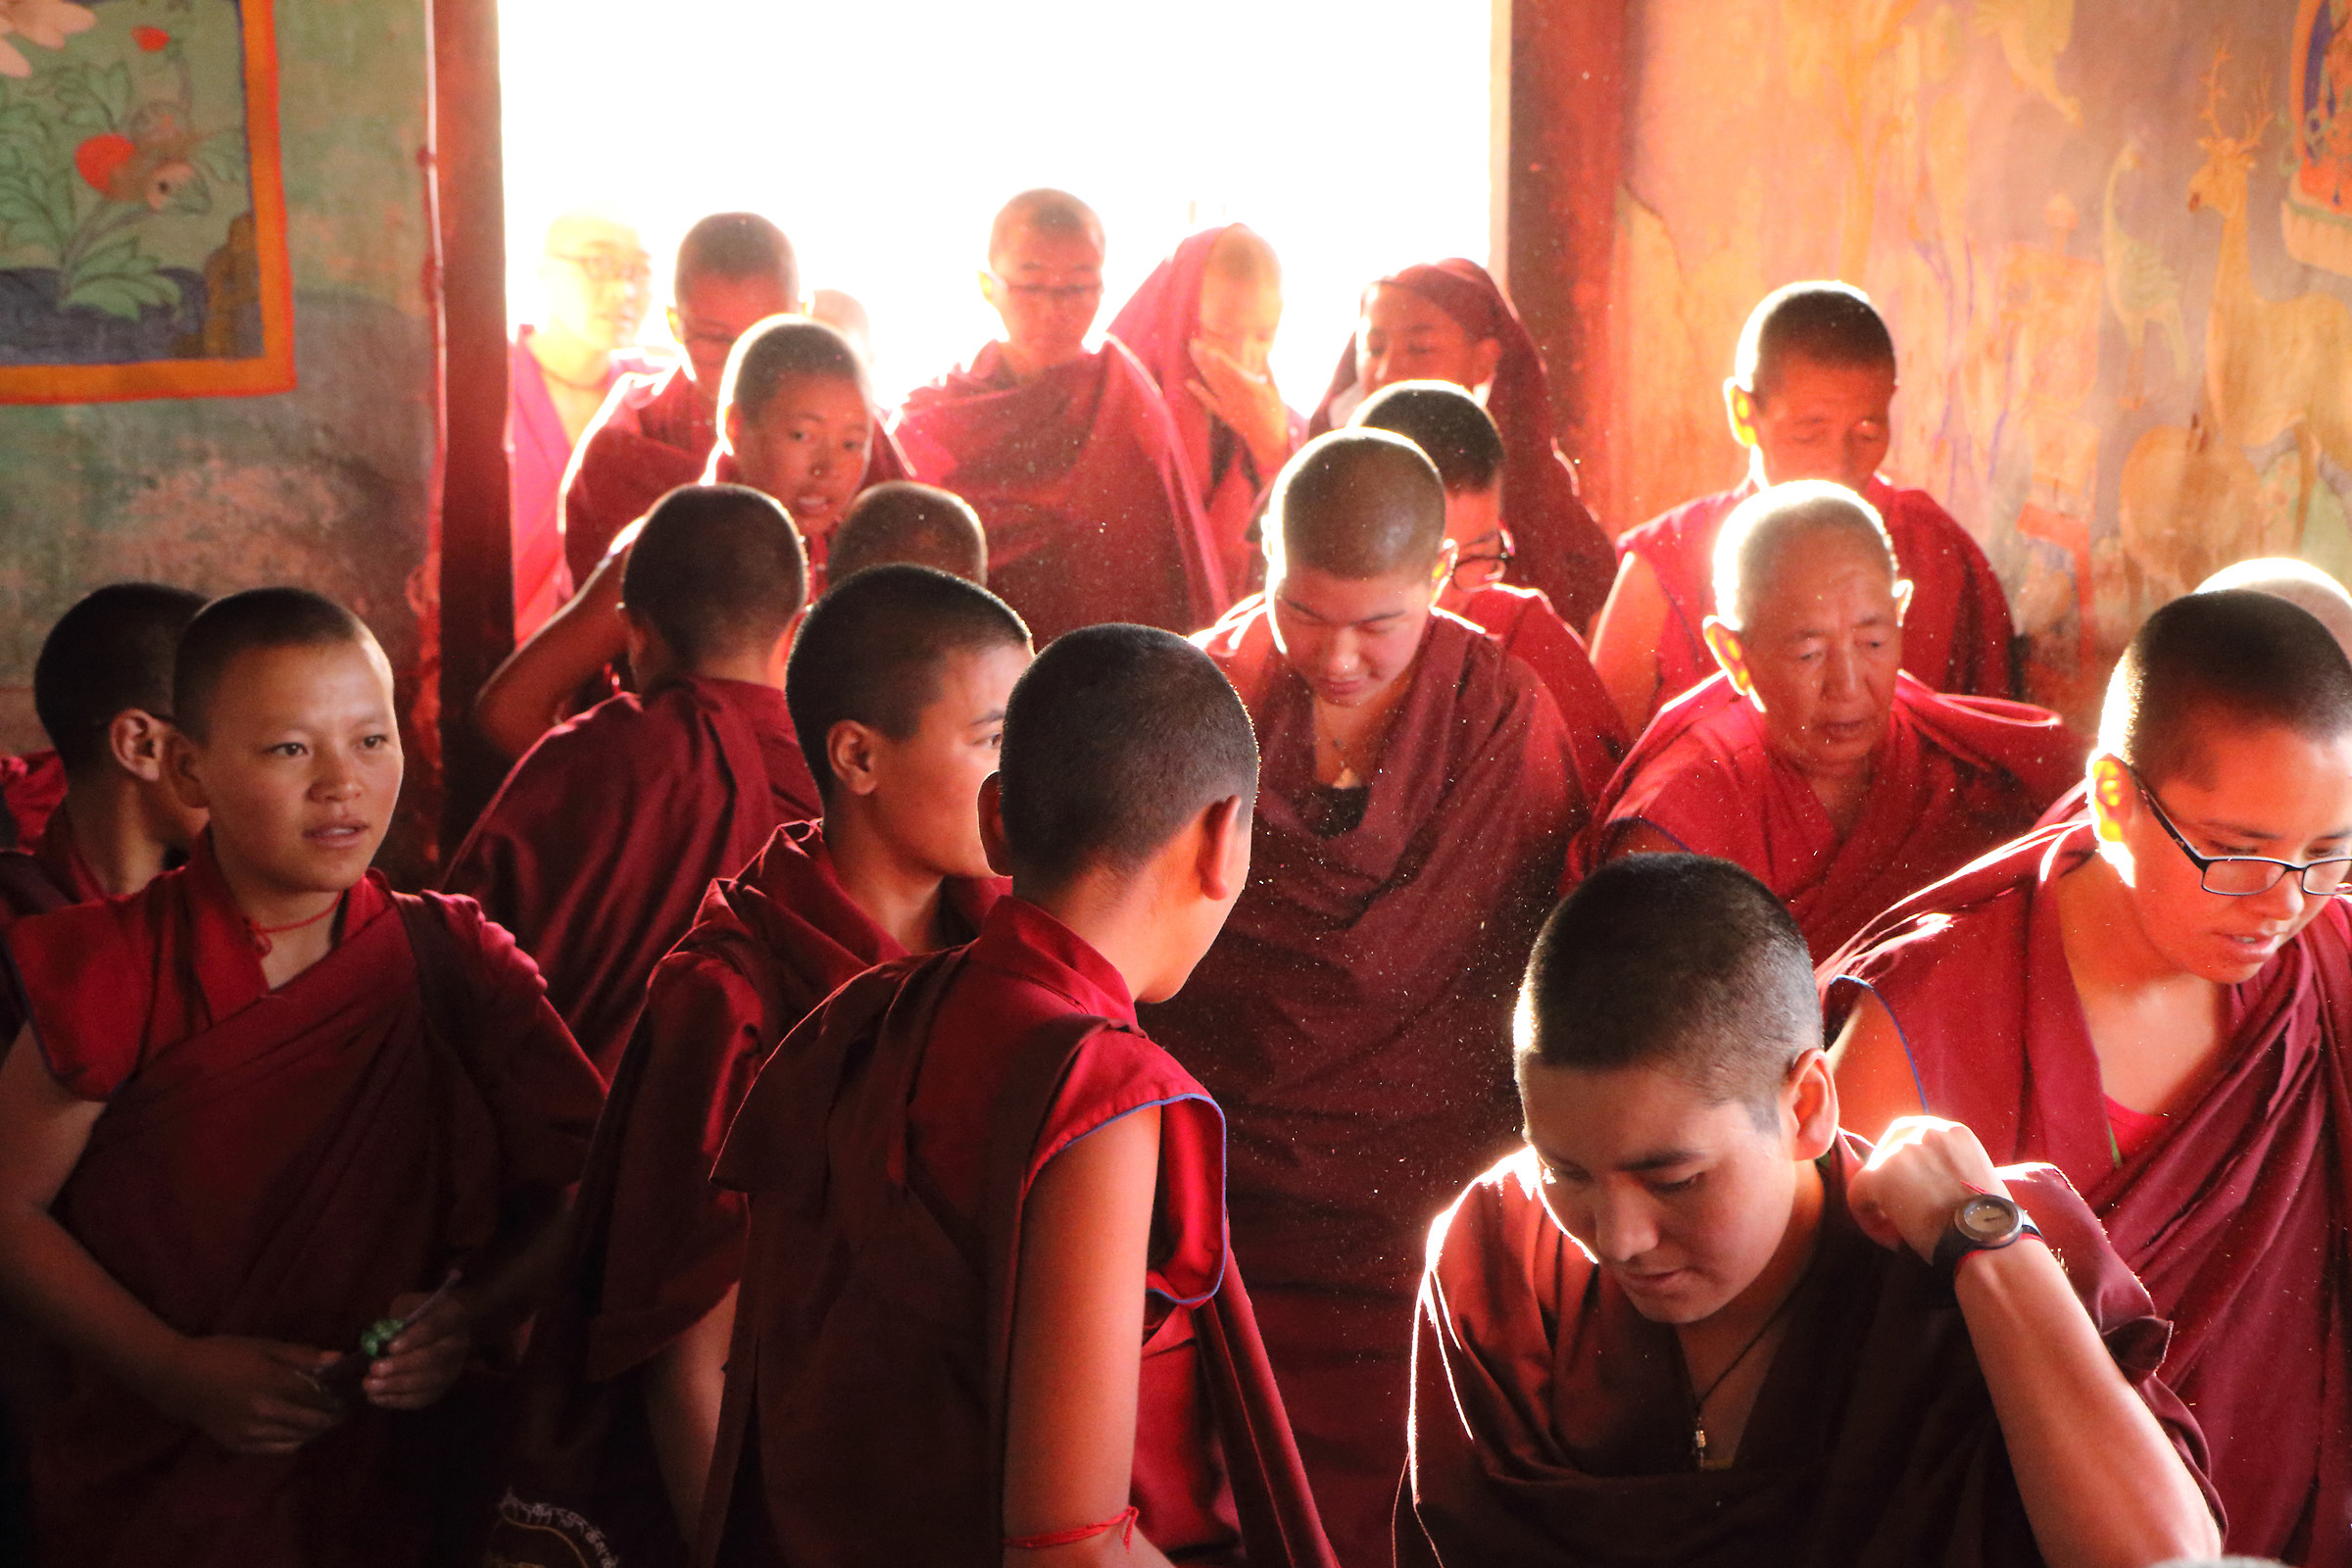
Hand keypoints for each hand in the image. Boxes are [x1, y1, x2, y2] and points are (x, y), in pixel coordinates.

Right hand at [151, 1335, 344, 1455]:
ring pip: (299, 1438)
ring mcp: (252, 1433)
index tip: (352, 1395)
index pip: (320, 1397)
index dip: (340, 1398)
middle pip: (313, 1421)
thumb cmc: (223, 1355)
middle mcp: (265, 1412)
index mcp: (273, 1383)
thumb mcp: (264, 1347)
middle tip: (344, 1409)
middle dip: (333, 1417)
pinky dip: (294, 1441)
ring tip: (324, 1419)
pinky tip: (299, 1430)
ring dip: (316, 1431)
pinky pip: (278, 1449)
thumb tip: (338, 1359)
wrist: (179, 1380)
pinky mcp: (240, 1446)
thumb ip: (301, 1356)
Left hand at [362, 1286, 472, 1410]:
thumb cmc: (418, 1313)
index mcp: (453, 1314)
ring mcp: (453, 1369)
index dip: (413, 1338)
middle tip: (374, 1369)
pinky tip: (376, 1397)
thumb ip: (396, 1318)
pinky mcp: (442, 1388)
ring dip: (396, 1386)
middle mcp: (458, 1343)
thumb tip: (379, 1339)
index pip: (435, 1326)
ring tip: (369, 1386)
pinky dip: (397, 1400)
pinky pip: (422, 1399)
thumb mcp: (408, 1304)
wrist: (439, 1330)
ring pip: (428, 1382)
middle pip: (433, 1358)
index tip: (389, 1347)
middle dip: (401, 1366)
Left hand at [1186, 339, 1291, 475]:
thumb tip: (1262, 352)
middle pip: (1218, 374)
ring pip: (1212, 383)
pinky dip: (1199, 393)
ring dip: (1201, 367)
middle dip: (1205, 357)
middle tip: (1194, 342)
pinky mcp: (1224, 413)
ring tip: (1193, 353)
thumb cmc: (1275, 414)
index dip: (1221, 361)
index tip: (1211, 349)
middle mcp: (1237, 396)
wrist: (1268, 439)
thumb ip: (1267, 371)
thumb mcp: (1274, 391)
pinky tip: (1189, 383)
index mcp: (1252, 389)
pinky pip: (1210, 402)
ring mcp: (1229, 405)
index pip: (1233, 372)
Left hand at [1846, 1116, 2007, 1263]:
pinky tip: (1891, 1239)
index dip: (1903, 1165)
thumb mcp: (1974, 1176)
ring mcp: (1901, 1150)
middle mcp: (1925, 1131)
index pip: (1910, 1136)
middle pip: (1887, 1150)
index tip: (1910, 1190)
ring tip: (1902, 1232)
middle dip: (1888, 1179)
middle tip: (1900, 1211)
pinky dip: (1869, 1220)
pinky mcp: (1881, 1175)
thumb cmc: (1988, 1222)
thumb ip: (1945, 1166)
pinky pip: (1857, 1196)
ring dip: (1883, 1204)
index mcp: (1952, 1131)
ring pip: (1872, 1175)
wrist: (1988, 1239)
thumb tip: (1917, 1179)